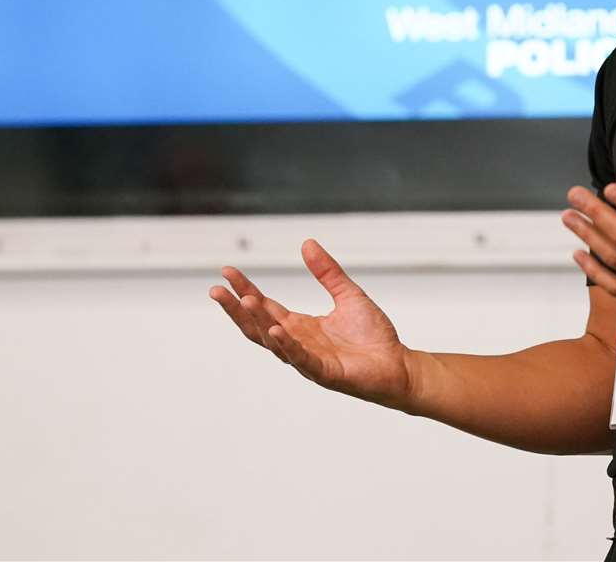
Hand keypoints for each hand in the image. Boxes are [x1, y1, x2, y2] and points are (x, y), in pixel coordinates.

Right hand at [209, 238, 414, 407]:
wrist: (399, 365)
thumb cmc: (372, 336)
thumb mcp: (348, 295)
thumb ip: (327, 272)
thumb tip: (307, 242)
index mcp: (300, 326)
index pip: (265, 306)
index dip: (245, 290)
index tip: (227, 272)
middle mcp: (297, 343)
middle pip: (258, 326)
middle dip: (237, 309)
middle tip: (216, 289)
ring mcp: (308, 360)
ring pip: (274, 342)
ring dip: (258, 323)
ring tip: (244, 301)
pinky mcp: (326, 373)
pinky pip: (302, 359)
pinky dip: (288, 346)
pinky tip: (278, 330)